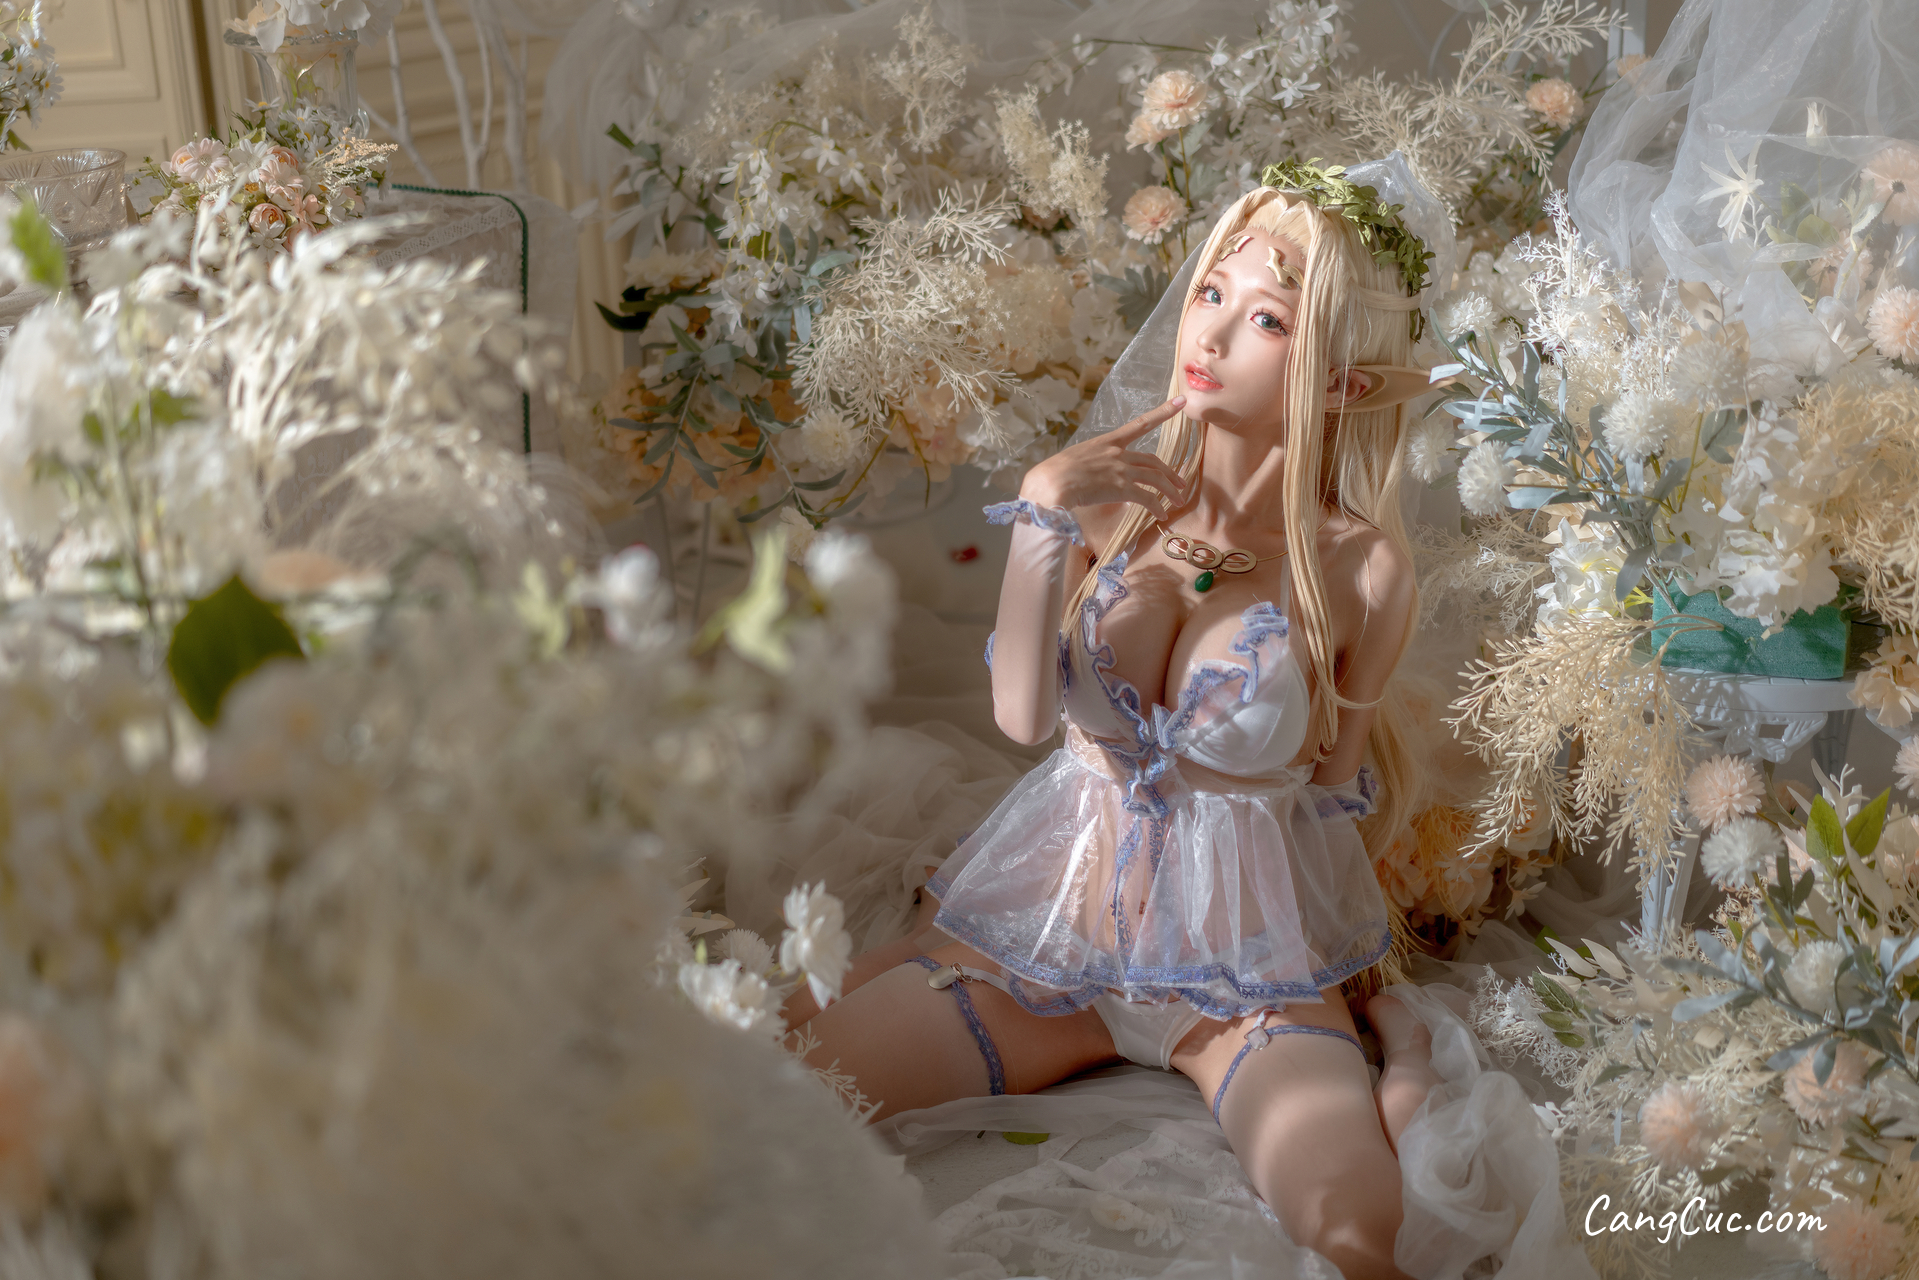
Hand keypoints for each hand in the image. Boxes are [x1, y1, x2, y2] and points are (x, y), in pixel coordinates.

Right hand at [1019, 397, 1190, 518]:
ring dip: (1170, 491)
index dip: (1163, 412)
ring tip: (1179, 501)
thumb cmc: (1053, 473)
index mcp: (1107, 441)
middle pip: (1153, 461)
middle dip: (1170, 473)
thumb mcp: (1075, 459)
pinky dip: (1157, 507)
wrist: (1050, 483)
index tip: (1180, 402)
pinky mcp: (1121, 488)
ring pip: (1156, 478)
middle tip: (1180, 484)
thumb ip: (1090, 462)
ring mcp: (1120, 470)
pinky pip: (1147, 498)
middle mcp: (1118, 453)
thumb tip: (1091, 472)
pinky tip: (1161, 515)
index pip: (1141, 424)